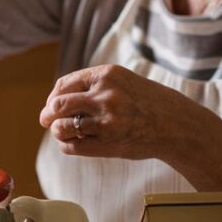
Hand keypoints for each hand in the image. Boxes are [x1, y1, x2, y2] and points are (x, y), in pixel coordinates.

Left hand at [38, 64, 207, 163]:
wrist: (175, 124)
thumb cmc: (145, 103)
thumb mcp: (122, 82)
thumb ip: (92, 86)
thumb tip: (53, 101)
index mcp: (106, 75)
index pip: (64, 85)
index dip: (53, 96)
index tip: (53, 105)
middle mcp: (105, 95)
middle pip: (58, 104)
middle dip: (48, 114)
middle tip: (46, 120)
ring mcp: (106, 120)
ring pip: (62, 127)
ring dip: (57, 131)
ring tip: (63, 132)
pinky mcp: (108, 143)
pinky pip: (73, 146)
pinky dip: (67, 145)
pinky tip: (73, 143)